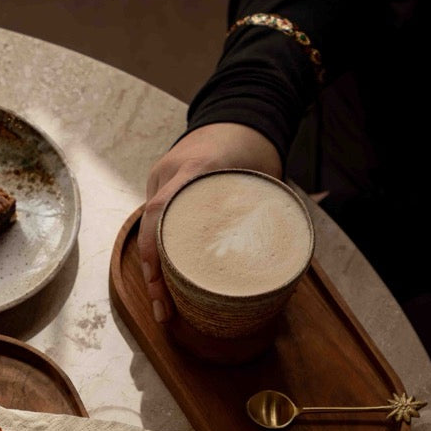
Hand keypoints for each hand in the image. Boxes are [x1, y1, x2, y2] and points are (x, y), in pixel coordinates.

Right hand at [137, 123, 281, 322]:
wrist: (238, 117)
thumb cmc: (252, 148)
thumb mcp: (262, 177)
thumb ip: (262, 212)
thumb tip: (279, 262)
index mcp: (197, 166)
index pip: (162, 210)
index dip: (156, 252)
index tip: (159, 285)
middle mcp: (170, 173)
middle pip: (151, 229)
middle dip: (153, 276)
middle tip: (163, 312)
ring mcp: (161, 180)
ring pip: (151, 232)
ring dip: (153, 272)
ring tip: (163, 307)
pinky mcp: (161, 190)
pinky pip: (157, 227)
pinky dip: (161, 257)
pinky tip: (166, 285)